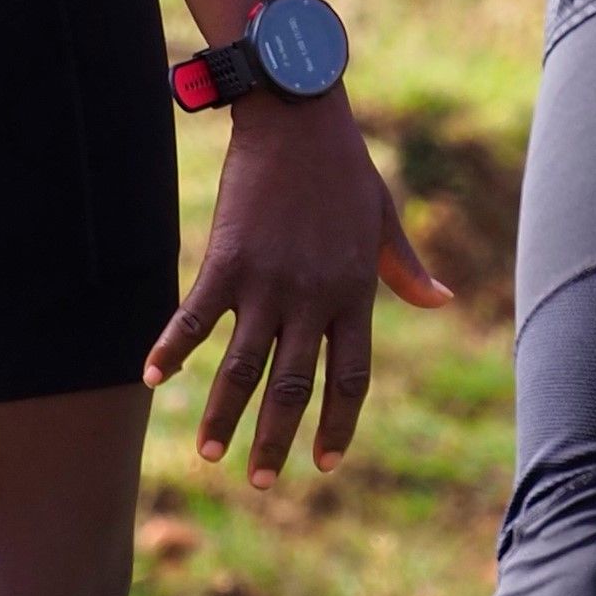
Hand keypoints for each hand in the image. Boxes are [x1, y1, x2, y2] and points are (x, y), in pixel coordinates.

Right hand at [146, 90, 449, 486]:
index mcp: (355, 292)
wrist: (300, 114)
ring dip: (224, 416)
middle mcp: (314, 297)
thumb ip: (406, 268)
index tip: (325, 462)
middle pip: (294, 386)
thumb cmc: (345, 168)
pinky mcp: (227, 260)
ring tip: (210, 454)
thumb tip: (442, 299)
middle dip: (275, 440)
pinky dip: (172, 350)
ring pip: (243, 368)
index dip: (338, 423)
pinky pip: (195, 318)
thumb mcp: (384, 218)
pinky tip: (152, 378)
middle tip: (260, 481)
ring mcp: (268, 282)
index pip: (351, 376)